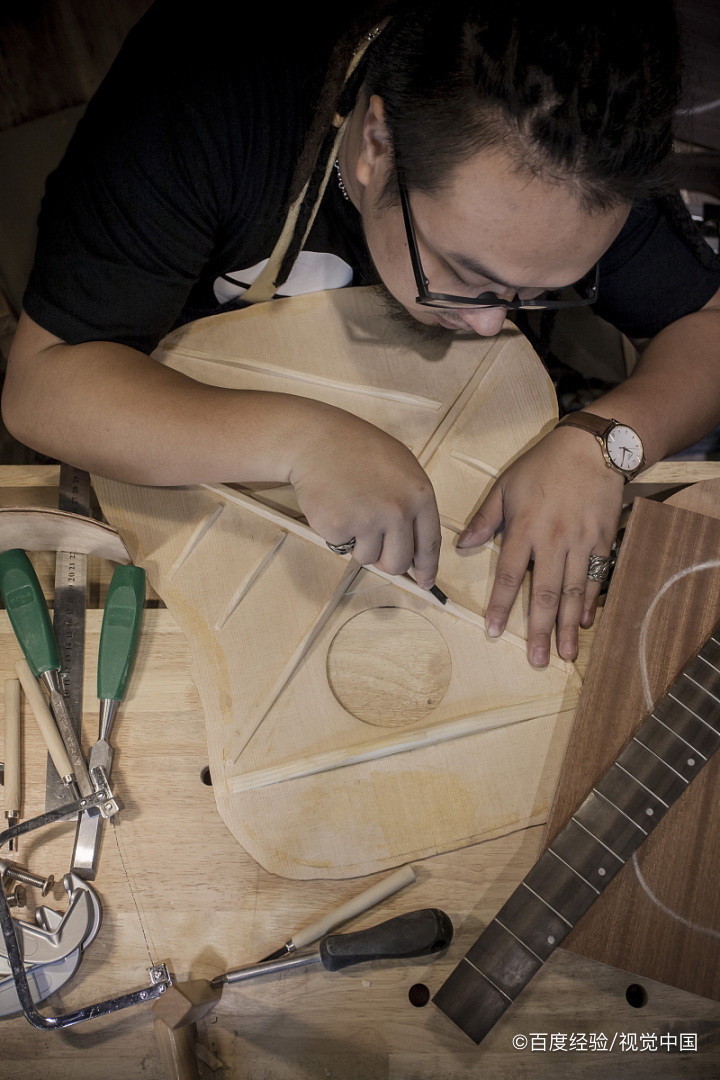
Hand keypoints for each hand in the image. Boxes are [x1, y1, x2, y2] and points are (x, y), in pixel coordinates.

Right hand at [288, 404, 440, 587]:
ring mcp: (368, 521)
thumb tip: (414, 550)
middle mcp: (398, 511)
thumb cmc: (357, 450)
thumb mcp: (401, 468)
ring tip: (350, 508)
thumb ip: (411, 505)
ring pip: (367, 558)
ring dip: (357, 543)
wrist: (317, 440)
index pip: (428, 544)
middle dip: (385, 561)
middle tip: (372, 542)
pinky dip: (336, 534)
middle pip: (397, 562)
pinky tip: (334, 506)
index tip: (424, 582)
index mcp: (419, 495)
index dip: (426, 568)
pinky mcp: (340, 528)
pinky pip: (342, 548)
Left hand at [457, 425, 624, 665]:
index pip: (509, 575)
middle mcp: (553, 540)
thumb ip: (485, 518)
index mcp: (524, 528)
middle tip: (537, 661)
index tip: (494, 632)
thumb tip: (462, 545)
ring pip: (573, 591)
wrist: (593, 447)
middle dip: (540, 629)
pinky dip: (590, 602)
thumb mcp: (506, 485)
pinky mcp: (602, 539)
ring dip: (567, 625)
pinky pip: (596, 577)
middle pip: (544, 592)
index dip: (501, 605)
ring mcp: (581, 542)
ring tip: (564, 654)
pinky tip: (583, 623)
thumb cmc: (543, 465)